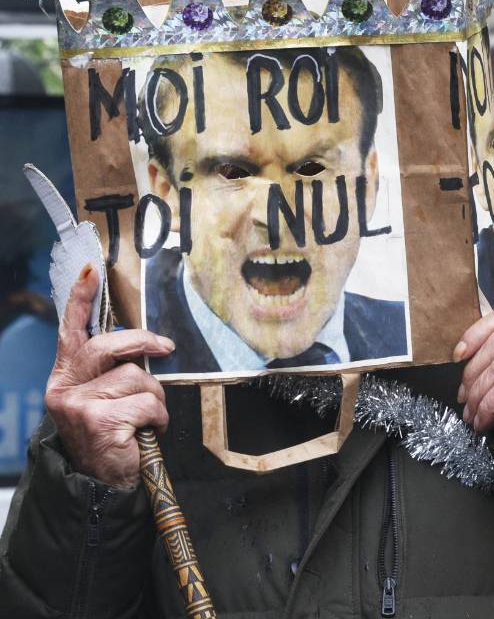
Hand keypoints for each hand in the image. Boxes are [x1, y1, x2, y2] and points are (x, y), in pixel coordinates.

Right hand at [44, 266, 173, 487]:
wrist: (102, 486)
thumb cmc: (112, 437)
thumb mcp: (104, 399)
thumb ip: (113, 370)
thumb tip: (147, 342)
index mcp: (65, 377)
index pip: (71, 332)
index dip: (81, 300)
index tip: (91, 273)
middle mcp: (63, 388)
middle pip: (108, 346)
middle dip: (143, 342)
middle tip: (166, 347)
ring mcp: (78, 405)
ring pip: (136, 377)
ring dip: (155, 397)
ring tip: (147, 418)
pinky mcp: (99, 421)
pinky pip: (147, 402)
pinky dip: (158, 417)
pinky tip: (148, 431)